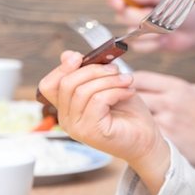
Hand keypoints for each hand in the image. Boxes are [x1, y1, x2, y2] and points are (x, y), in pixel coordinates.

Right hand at [38, 51, 169, 194]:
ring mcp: (76, 128)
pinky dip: (115, 90)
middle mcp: (67, 120)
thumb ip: (88, 73)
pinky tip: (129, 92)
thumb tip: (68, 55)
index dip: (62, 67)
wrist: (145, 139)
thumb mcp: (107, 85)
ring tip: (127, 80)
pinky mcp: (91, 132)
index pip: (49, 85)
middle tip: (116, 69)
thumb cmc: (128, 112)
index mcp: (67, 108)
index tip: (81, 57)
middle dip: (93, 70)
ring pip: (83, 91)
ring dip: (109, 80)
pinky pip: (97, 100)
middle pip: (66, 84)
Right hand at [107, 0, 194, 64]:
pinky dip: (153, 44)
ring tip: (165, 27)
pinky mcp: (144, 42)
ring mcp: (139, 27)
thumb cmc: (186, 9)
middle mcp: (136, 10)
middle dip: (137, 17)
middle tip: (155, 14)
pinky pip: (139, 47)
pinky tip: (165, 39)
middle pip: (120, 15)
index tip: (120, 3)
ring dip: (149, 32)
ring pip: (129, 32)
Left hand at [133, 71, 194, 171]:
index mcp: (177, 87)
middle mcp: (170, 102)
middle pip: (132, 95)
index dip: (128, 81)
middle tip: (122, 105)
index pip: (140, 77)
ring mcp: (166, 122)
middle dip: (125, 99)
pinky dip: (140, 132)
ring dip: (131, 117)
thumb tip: (148, 83)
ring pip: (135, 115)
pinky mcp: (165, 141)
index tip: (125, 87)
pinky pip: (144, 133)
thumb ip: (172, 86)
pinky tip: (141, 135)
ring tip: (130, 120)